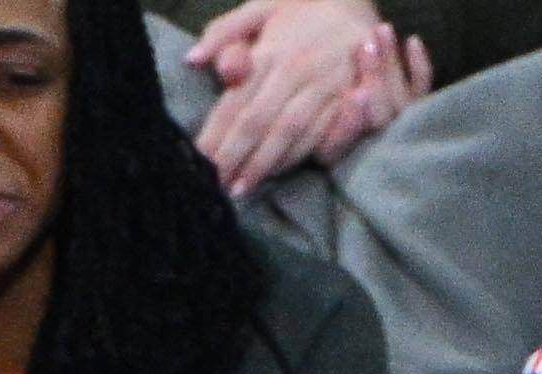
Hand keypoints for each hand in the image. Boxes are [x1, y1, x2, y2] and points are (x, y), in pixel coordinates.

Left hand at [189, 0, 430, 192]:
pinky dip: (298, 157)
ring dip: (266, 165)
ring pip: (291, 134)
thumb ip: (224, 32)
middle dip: (237, 158)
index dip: (218, 135)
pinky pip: (321, 135)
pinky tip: (279, 173)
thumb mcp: (261, 6)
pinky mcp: (348, 98)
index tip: (200, 161)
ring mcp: (325, 87)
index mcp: (271, 51)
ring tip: (243, 188)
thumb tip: (193, 60)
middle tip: (217, 186)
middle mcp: (296, 71)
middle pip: (261, 124)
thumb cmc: (301, 5)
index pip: (237, 102)